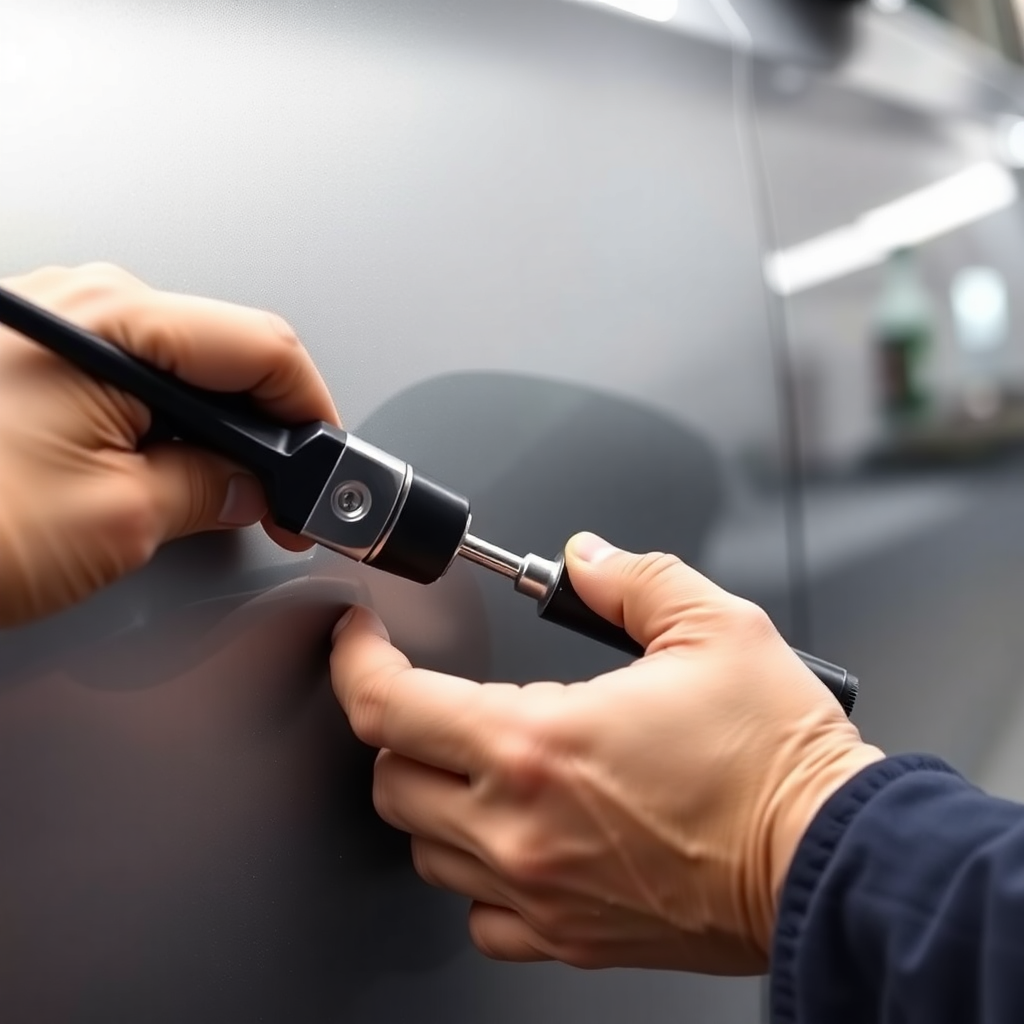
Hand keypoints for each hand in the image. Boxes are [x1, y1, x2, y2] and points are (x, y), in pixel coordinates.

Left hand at [0, 263, 338, 625]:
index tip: (330, 466)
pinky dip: (163, 427)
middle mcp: (83, 304)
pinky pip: (129, 379)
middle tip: (281, 499)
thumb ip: (211, 491)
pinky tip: (162, 474)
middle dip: (268, 429)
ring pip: (179, 369)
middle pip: (225, 353)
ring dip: (215, 432)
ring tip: (217, 497)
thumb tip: (255, 489)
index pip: (263, 350)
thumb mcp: (118, 519)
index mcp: (114, 322)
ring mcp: (53, 326)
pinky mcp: (30, 357)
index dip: (314, 413)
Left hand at [331, 533, 883, 973]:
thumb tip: (588, 558)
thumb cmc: (777, 758)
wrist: (830, 861)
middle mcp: (522, 825)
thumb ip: (632, 578)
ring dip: (433, 795)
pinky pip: (479, 913)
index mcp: (540, 742)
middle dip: (396, 726)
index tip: (359, 638)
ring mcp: (540, 889)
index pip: (390, 703)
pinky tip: (512, 835)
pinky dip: (475, 870)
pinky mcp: (570, 934)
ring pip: (425, 846)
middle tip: (428, 695)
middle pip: (391, 777)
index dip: (356, 660)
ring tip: (474, 761)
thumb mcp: (714, 627)